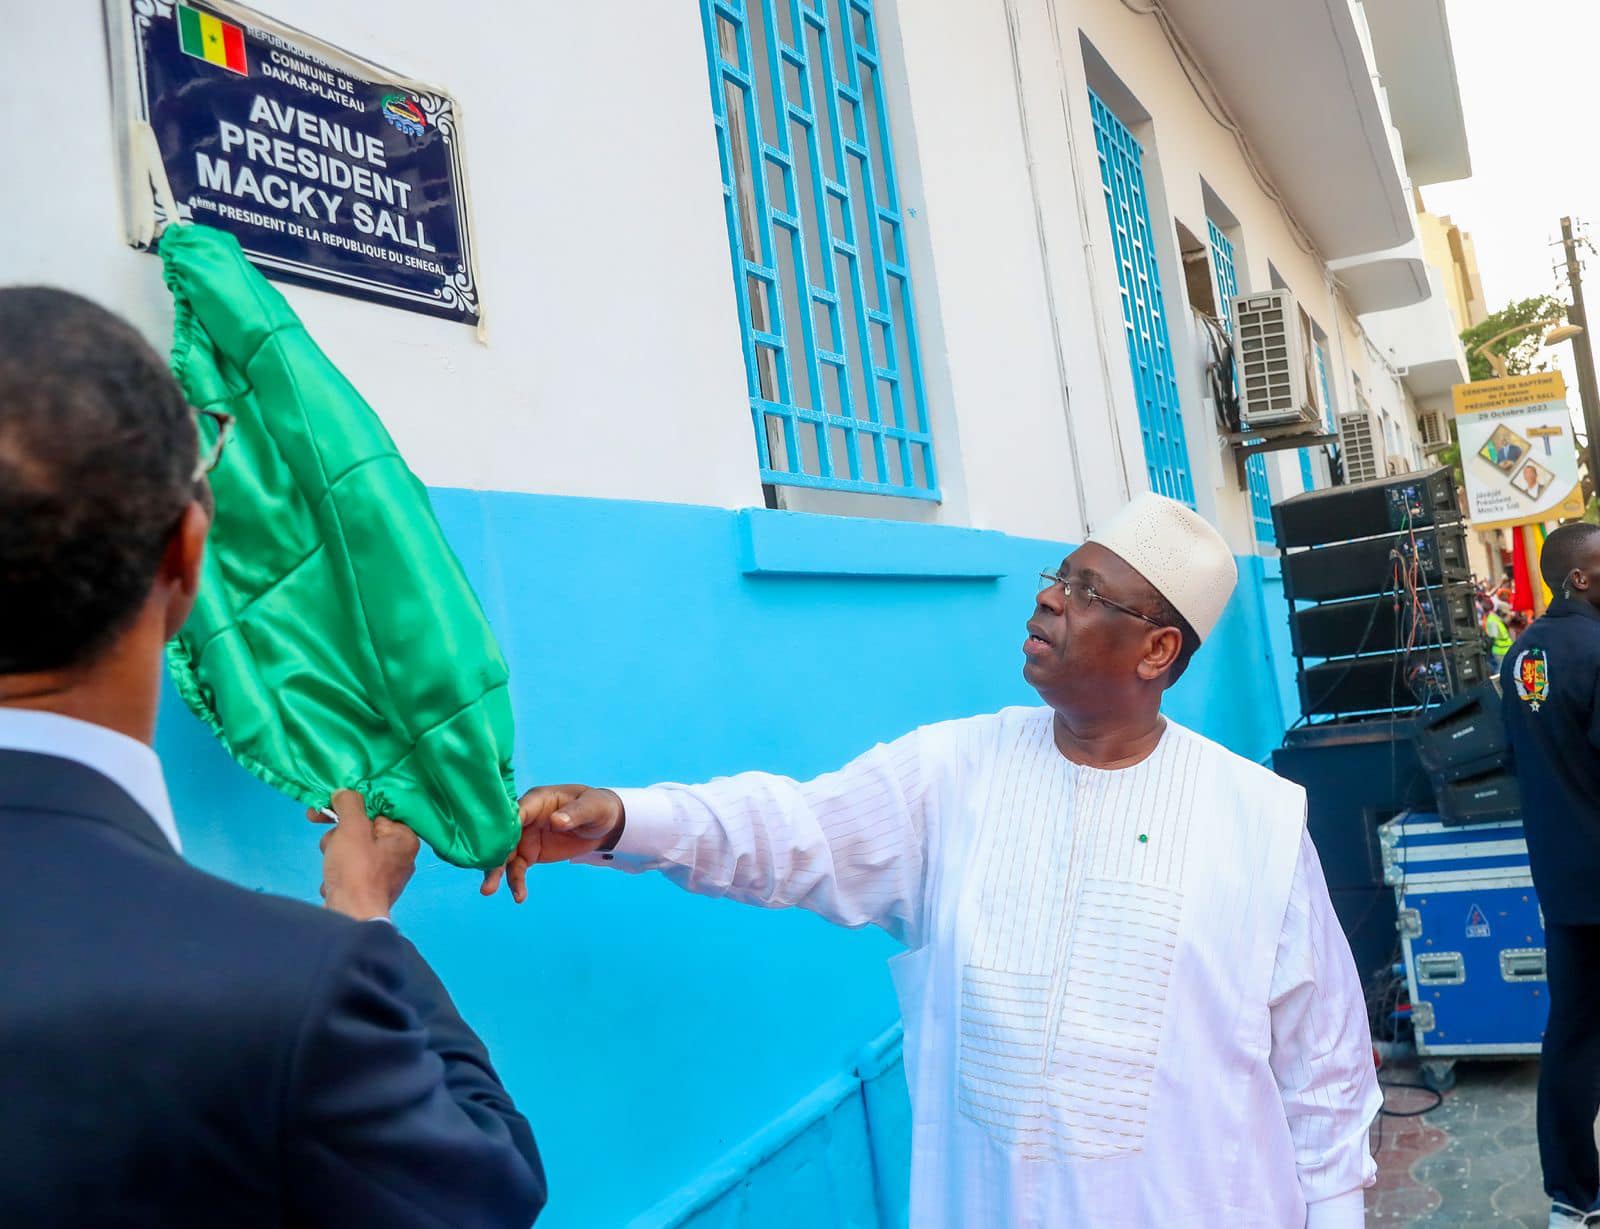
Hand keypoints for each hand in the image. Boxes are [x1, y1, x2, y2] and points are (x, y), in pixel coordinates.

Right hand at [309, 789, 419, 920]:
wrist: (349, 918)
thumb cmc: (356, 871)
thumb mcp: (352, 828)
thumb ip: (349, 804)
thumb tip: (344, 793)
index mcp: (404, 838)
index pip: (375, 812)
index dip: (349, 809)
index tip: (326, 808)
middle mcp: (400, 856)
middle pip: (361, 831)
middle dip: (339, 837)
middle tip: (330, 845)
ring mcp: (385, 875)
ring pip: (351, 851)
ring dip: (335, 855)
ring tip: (332, 867)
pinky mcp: (368, 890)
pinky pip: (349, 871)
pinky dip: (337, 874)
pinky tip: (333, 883)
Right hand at [480, 785, 623, 903]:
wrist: (602, 825)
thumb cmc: (596, 807)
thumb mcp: (592, 807)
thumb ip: (575, 814)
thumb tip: (557, 821)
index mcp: (538, 800)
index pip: (516, 811)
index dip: (504, 825)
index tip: (492, 841)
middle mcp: (525, 818)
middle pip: (503, 835)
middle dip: (492, 853)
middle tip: (485, 871)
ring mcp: (525, 836)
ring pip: (504, 855)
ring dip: (496, 872)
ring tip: (488, 891)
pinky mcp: (530, 853)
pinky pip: (517, 868)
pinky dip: (516, 882)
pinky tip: (519, 897)